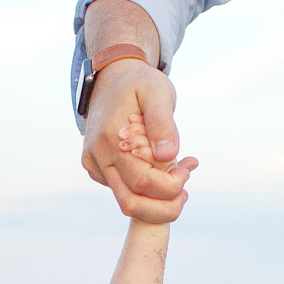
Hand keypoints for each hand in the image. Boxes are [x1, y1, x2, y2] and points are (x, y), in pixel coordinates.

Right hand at [80, 59, 196, 223]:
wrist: (112, 77)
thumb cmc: (140, 82)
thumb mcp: (157, 93)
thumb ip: (162, 123)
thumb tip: (168, 155)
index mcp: (111, 140)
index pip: (143, 183)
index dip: (172, 185)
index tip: (189, 166)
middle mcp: (98, 157)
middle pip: (132, 204)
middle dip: (165, 205)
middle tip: (186, 189)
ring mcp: (94, 165)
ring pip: (127, 202)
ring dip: (157, 201)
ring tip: (178, 179)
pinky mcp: (96, 169)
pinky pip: (123, 191)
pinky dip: (146, 190)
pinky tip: (161, 169)